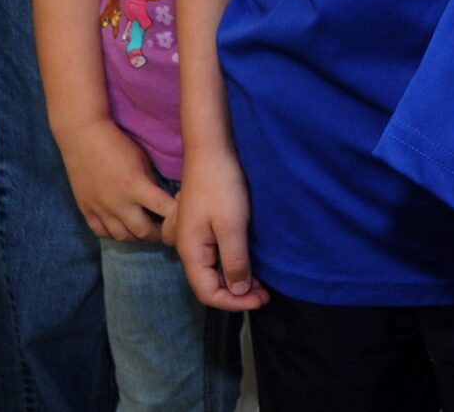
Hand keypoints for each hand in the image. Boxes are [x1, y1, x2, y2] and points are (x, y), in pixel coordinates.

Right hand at [56, 117, 175, 242]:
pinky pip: (101, 233)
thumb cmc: (117, 144)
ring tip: (145, 231)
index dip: (177, 215)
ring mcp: (100, 210)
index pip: (165, 210)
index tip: (183, 217)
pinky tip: (122, 229)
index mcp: (136, 187)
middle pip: (144, 232)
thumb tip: (162, 202)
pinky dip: (114, 235)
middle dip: (158, 234)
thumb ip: (152, 184)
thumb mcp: (142, 160)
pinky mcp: (86, 211)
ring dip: (137, 237)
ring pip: (123, 237)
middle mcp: (118, 204)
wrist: (82, 139)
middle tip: (165, 231)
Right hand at [168, 151, 266, 310]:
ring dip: (235, 279)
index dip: (234, 303)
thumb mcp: (232, 226)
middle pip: (209, 283)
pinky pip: (213, 254)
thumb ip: (234, 262)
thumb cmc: (222, 186)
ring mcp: (192, 236)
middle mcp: (187, 248)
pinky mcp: (200, 225)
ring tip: (261, 281)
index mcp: (190, 252)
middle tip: (266, 293)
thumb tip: (238, 292)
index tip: (261, 300)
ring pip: (211, 269)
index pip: (208, 293)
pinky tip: (247, 260)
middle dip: (237, 293)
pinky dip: (230, 263)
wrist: (211, 150)